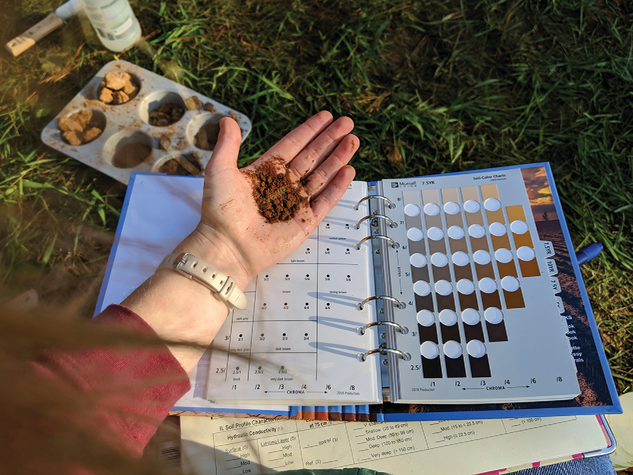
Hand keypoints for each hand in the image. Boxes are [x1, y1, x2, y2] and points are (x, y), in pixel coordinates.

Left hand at [176, 111, 357, 289]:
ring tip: (353, 141)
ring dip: (338, 158)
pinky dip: (337, 186)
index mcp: (266, 171)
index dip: (310, 130)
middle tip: (347, 123)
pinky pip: (325, 201)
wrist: (227, 245)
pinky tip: (348, 170)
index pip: (293, 145)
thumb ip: (228, 144)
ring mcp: (295, 203)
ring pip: (322, 175)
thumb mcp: (220, 169)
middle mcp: (283, 185)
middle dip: (330, 140)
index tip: (326, 116)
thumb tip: (228, 120)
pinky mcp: (304, 222)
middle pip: (312, 157)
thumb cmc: (219, 211)